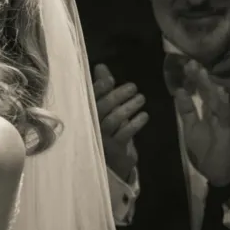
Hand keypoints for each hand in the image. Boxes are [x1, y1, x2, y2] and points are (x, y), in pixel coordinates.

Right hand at [93, 64, 148, 181]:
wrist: (111, 162)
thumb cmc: (107, 129)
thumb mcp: (104, 108)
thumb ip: (102, 88)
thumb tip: (101, 66)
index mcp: (85, 114)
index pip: (89, 98)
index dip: (98, 88)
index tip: (109, 79)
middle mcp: (89, 125)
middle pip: (102, 108)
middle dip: (118, 96)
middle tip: (134, 87)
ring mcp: (100, 138)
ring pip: (113, 120)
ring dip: (128, 108)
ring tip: (142, 99)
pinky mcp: (113, 149)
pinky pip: (124, 134)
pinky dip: (135, 123)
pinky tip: (144, 115)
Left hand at [175, 60, 229, 185]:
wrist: (217, 172)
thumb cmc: (204, 150)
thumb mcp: (190, 127)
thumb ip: (186, 110)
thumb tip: (178, 91)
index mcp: (204, 111)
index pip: (198, 92)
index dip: (192, 79)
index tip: (183, 65)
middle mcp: (214, 112)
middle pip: (207, 92)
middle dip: (199, 78)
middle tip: (190, 62)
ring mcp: (222, 119)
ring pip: (216, 99)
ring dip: (209, 85)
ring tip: (202, 71)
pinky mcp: (228, 128)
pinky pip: (225, 114)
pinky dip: (222, 103)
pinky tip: (219, 92)